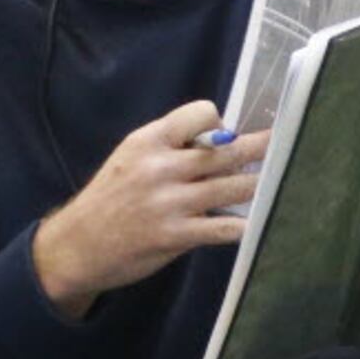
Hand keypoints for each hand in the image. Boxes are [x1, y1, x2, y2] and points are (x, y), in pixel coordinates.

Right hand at [31, 100, 268, 316]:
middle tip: (284, 144)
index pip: (202, 114)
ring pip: (233, 187)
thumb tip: (222, 141)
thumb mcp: (130, 159)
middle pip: (226, 150)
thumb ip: (169, 148)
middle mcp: (160, 167)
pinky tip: (252, 225)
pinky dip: (245, 226)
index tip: (224, 137)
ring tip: (269, 186)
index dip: (220, 123)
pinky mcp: (175, 235)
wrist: (76, 244)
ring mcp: (168, 203)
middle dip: (259, 148)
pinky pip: (224, 227)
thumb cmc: (109, 199)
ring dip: (257, 187)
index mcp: (148, 141)